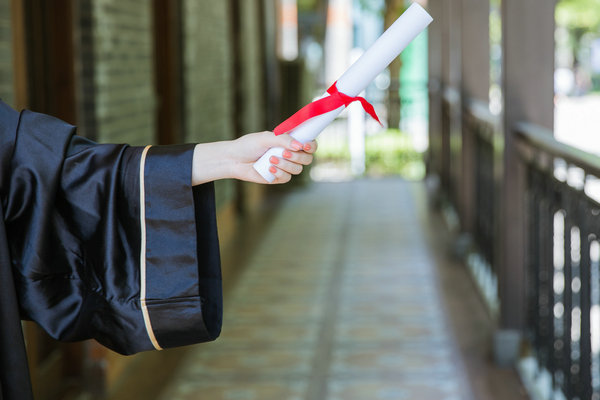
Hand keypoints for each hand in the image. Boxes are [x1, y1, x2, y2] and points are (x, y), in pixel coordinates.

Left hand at [192, 131, 316, 184]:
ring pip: (297, 169)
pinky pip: (286, 177)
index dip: (311, 146)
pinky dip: (279, 172)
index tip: (305, 146)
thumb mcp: (265, 138)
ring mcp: (285, 166)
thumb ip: (283, 139)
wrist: (234, 160)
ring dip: (285, 164)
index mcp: (289, 142)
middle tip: (283, 153)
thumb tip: (299, 145)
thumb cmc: (248, 145)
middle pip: (307, 159)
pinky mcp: (278, 177)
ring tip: (270, 159)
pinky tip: (268, 168)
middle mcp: (290, 154)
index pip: (309, 144)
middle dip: (297, 157)